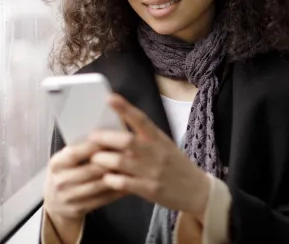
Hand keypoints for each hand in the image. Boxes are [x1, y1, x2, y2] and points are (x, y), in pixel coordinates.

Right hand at [43, 141, 125, 221]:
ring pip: (99, 185)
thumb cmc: (65, 173)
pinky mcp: (79, 209)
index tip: (111, 137)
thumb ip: (80, 148)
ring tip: (132, 165)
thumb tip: (105, 135)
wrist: (55, 202)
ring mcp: (69, 197)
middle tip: (130, 151)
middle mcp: (60, 181)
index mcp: (55, 164)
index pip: (75, 153)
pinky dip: (118, 190)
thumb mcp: (65, 159)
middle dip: (112, 160)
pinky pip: (103, 198)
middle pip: (90, 170)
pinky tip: (129, 182)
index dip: (94, 146)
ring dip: (118, 175)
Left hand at [88, 94, 209, 221]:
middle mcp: (155, 152)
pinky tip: (106, 178)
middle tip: (91, 137)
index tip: (110, 98)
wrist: (196, 190)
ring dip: (103, 159)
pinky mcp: (149, 189)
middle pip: (126, 140)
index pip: (141, 119)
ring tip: (94, 158)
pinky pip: (124, 183)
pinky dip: (111, 179)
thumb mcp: (165, 146)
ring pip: (120, 161)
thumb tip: (118, 128)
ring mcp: (152, 171)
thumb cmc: (176, 165)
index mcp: (159, 138)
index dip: (125, 108)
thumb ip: (145, 138)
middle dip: (105, 138)